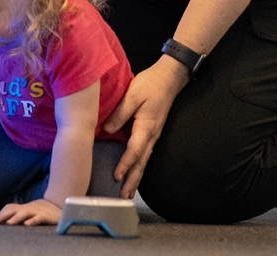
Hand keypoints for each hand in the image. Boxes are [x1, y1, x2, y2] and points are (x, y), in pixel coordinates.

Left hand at [0, 199, 61, 225]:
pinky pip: (38, 218)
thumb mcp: (29, 212)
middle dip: (4, 215)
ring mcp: (36, 211)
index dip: (1, 213)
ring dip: (16, 217)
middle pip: (14, 209)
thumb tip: (5, 221)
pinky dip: (32, 220)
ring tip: (9, 223)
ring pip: (25, 212)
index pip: (10, 208)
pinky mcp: (45, 216)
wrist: (58, 207)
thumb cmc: (41, 212)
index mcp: (24, 208)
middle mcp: (28, 208)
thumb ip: (19, 214)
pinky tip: (26, 224)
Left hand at [103, 57, 188, 198]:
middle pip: (141, 163)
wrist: (169, 78)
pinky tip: (134, 173)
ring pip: (144, 161)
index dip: (125, 164)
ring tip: (127, 192)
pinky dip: (139, 166)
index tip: (116, 176)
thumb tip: (107, 130)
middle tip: (123, 197)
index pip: (134, 150)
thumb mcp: (133, 95)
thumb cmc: (150, 84)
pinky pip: (145, 153)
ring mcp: (154, 135)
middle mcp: (152, 135)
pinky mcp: (153, 132)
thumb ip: (120, 113)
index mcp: (146, 126)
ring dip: (136, 177)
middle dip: (132, 180)